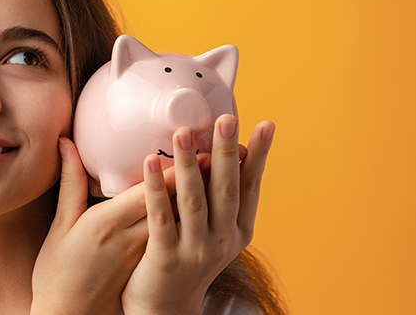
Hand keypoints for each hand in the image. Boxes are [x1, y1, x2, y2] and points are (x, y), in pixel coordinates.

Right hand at [31, 137, 208, 314]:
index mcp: (107, 224)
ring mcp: (144, 255)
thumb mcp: (60, 225)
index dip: (176, 169)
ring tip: (225, 172)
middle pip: (173, 205)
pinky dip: (193, 217)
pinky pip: (177, 237)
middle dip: (199, 177)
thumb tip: (66, 143)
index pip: (150, 192)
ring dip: (203, 195)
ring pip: (182, 221)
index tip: (197, 145)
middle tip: (223, 150)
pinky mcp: (150, 266)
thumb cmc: (57, 272)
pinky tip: (208, 203)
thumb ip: (70, 183)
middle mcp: (132, 240)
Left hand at [120, 115, 274, 314]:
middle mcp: (223, 240)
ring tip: (182, 132)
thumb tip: (223, 154)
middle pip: (226, 188)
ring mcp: (196, 251)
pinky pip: (160, 217)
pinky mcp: (166, 258)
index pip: (251, 186)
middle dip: (226, 152)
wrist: (165, 310)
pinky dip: (156, 188)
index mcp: (238, 230)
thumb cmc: (185, 262)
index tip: (266, 124)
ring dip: (187, 163)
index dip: (259, 156)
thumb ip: (216, 199)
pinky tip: (148, 162)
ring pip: (193, 199)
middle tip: (226, 119)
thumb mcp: (212, 233)